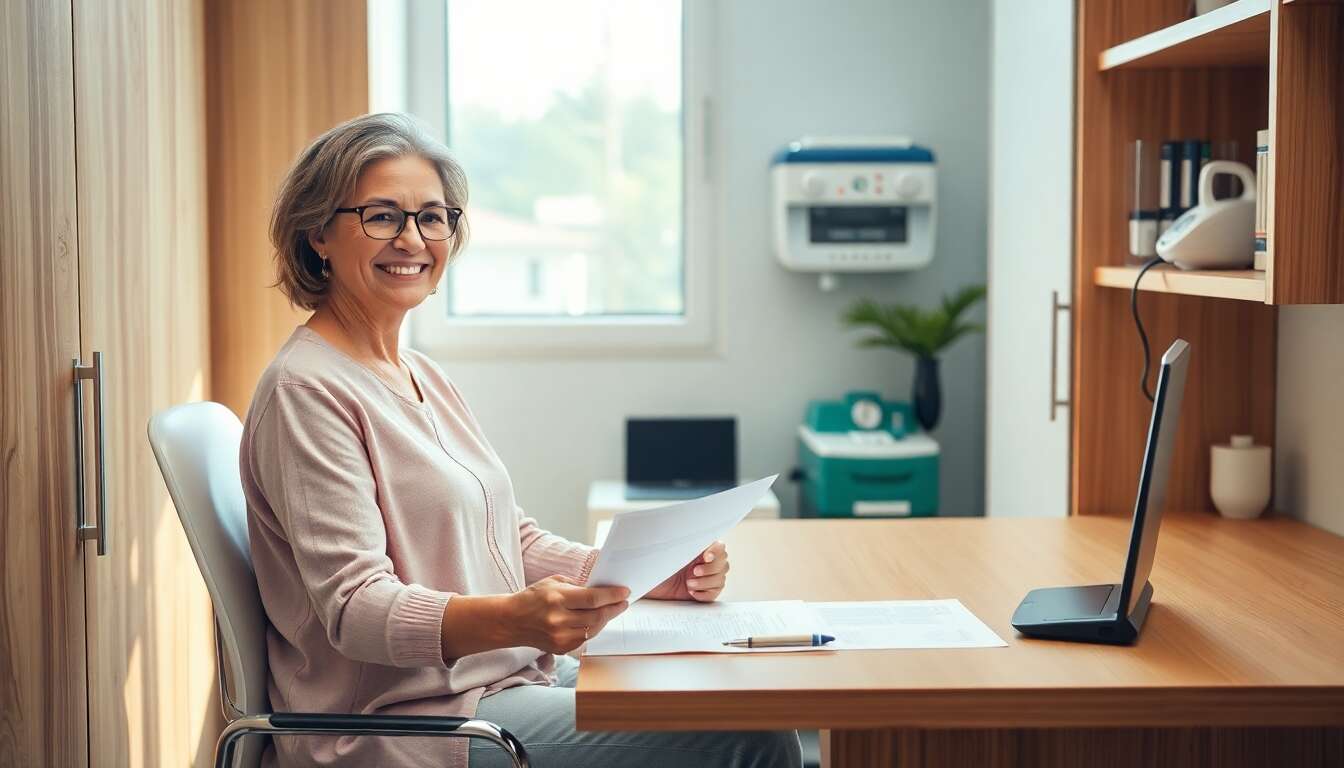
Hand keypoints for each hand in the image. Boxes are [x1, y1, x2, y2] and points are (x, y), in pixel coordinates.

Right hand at [505, 575, 628, 653]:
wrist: (511, 621)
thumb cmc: (533, 598)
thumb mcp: (554, 583)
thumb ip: (578, 587)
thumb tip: (601, 592)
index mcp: (558, 600)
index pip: (593, 599)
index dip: (613, 595)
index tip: (624, 592)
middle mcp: (559, 620)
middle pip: (597, 616)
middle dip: (614, 608)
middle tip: (623, 602)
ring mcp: (560, 637)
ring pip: (593, 629)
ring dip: (605, 619)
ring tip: (611, 610)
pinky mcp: (561, 648)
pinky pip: (585, 639)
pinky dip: (592, 629)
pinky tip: (595, 621)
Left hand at [646, 541, 728, 601]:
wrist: (645, 585)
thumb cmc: (654, 566)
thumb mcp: (668, 552)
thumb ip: (684, 544)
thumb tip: (691, 530)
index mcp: (698, 549)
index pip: (719, 547)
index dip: (716, 552)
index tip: (706, 556)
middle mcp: (704, 563)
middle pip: (723, 564)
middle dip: (710, 569)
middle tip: (694, 571)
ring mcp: (705, 578)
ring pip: (720, 579)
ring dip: (705, 582)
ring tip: (688, 584)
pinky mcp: (702, 593)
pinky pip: (713, 594)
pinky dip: (704, 594)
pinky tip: (691, 592)